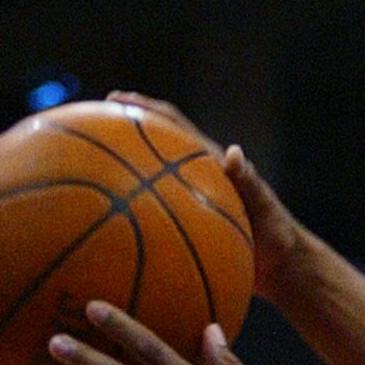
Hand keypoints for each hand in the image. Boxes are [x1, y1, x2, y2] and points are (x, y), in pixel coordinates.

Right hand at [106, 96, 300, 301]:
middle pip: (152, 146)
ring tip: (84, 170)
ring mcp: (188, 202)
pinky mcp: (186, 227)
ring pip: (147, 180)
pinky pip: (151, 218)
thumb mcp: (265, 207)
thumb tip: (235, 154)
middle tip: (86, 124)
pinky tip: (103, 230)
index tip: (116, 99)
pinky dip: (130, 216)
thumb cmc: (276, 234)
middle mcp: (194, 178)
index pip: (174, 126)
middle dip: (123, 131)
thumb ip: (250, 182)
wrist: (280, 266)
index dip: (146, 109)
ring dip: (120, 171)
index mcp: (210, 163)